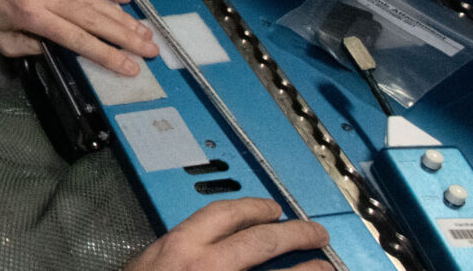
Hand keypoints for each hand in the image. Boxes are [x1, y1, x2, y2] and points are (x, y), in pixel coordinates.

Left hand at [0, 0, 158, 74]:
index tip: (130, 66)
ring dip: (120, 15)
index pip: (78, 40)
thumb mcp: (2, 42)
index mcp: (32, 16)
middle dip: (124, 36)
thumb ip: (36, 49)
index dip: (107, 54)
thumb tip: (68, 50)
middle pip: (93, 19)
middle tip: (149, 49)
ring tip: (142, 30)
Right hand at [124, 198, 329, 270]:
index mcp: (181, 247)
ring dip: (308, 269)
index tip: (271, 208)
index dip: (255, 207)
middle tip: (314, 231)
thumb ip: (175, 251)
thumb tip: (197, 245)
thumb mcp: (148, 264)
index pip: (226, 214)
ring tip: (323, 266)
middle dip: (295, 233)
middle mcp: (207, 265)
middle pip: (263, 241)